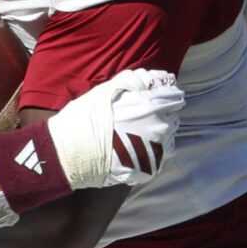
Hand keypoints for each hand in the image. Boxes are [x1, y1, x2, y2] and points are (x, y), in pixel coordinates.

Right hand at [45, 69, 184, 189]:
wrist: (71, 153)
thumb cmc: (86, 118)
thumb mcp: (106, 91)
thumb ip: (132, 81)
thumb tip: (150, 78)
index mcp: (151, 106)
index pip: (175, 97)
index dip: (165, 95)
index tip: (155, 97)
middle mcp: (160, 128)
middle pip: (172, 119)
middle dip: (160, 116)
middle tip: (139, 119)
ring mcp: (156, 151)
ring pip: (167, 139)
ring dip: (156, 135)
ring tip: (135, 136)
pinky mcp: (150, 169)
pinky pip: (158, 158)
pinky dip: (150, 152)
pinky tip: (133, 150)